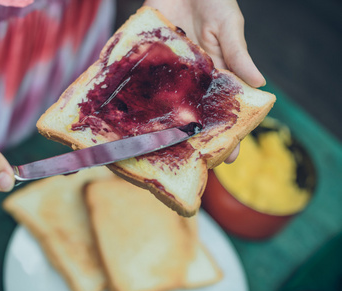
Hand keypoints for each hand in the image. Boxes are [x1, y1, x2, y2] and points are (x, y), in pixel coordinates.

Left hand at [143, 0, 264, 161]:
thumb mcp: (229, 26)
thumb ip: (238, 53)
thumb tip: (260, 83)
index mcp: (216, 71)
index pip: (224, 107)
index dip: (229, 131)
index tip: (230, 158)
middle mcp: (192, 77)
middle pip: (193, 113)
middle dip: (193, 138)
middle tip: (190, 162)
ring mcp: (169, 70)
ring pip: (167, 103)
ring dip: (164, 125)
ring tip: (161, 150)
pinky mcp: (149, 58)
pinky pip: (142, 81)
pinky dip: (137, 98)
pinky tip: (132, 118)